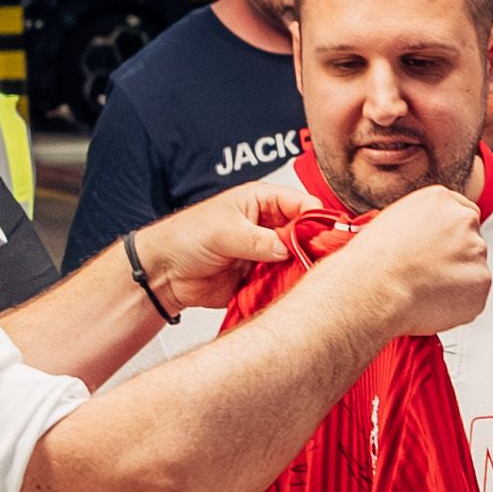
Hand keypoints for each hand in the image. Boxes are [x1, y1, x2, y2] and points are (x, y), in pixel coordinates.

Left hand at [132, 179, 313, 314]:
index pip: (302, 204)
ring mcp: (267, 251)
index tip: (328, 236)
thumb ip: (259, 240)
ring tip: (308, 277)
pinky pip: (285, 280)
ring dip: (303, 267)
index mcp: (262, 201)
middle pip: (307, 233)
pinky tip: (294, 290)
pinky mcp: (263, 275)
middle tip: (321, 260)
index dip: (317, 218)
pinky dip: (290, 285)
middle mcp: (269, 225)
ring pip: (299, 258)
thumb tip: (289, 247)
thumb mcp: (224, 232)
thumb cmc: (185, 237)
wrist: (164, 273)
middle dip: (315, 245)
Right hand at [337, 183, 492, 339]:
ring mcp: (476, 250)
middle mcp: (463, 220)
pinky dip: (459, 304)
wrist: (374, 289)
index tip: (442, 249)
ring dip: (457, 281)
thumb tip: (428, 238)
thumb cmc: (373, 262)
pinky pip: (474, 295)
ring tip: (424, 289)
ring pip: (473, 269)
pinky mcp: (482, 281)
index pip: (462, 212)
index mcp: (441, 199)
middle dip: (456, 258)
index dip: (451, 236)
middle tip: (429, 274)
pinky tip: (432, 302)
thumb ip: (423, 224)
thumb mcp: (393, 222)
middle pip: (471, 240)